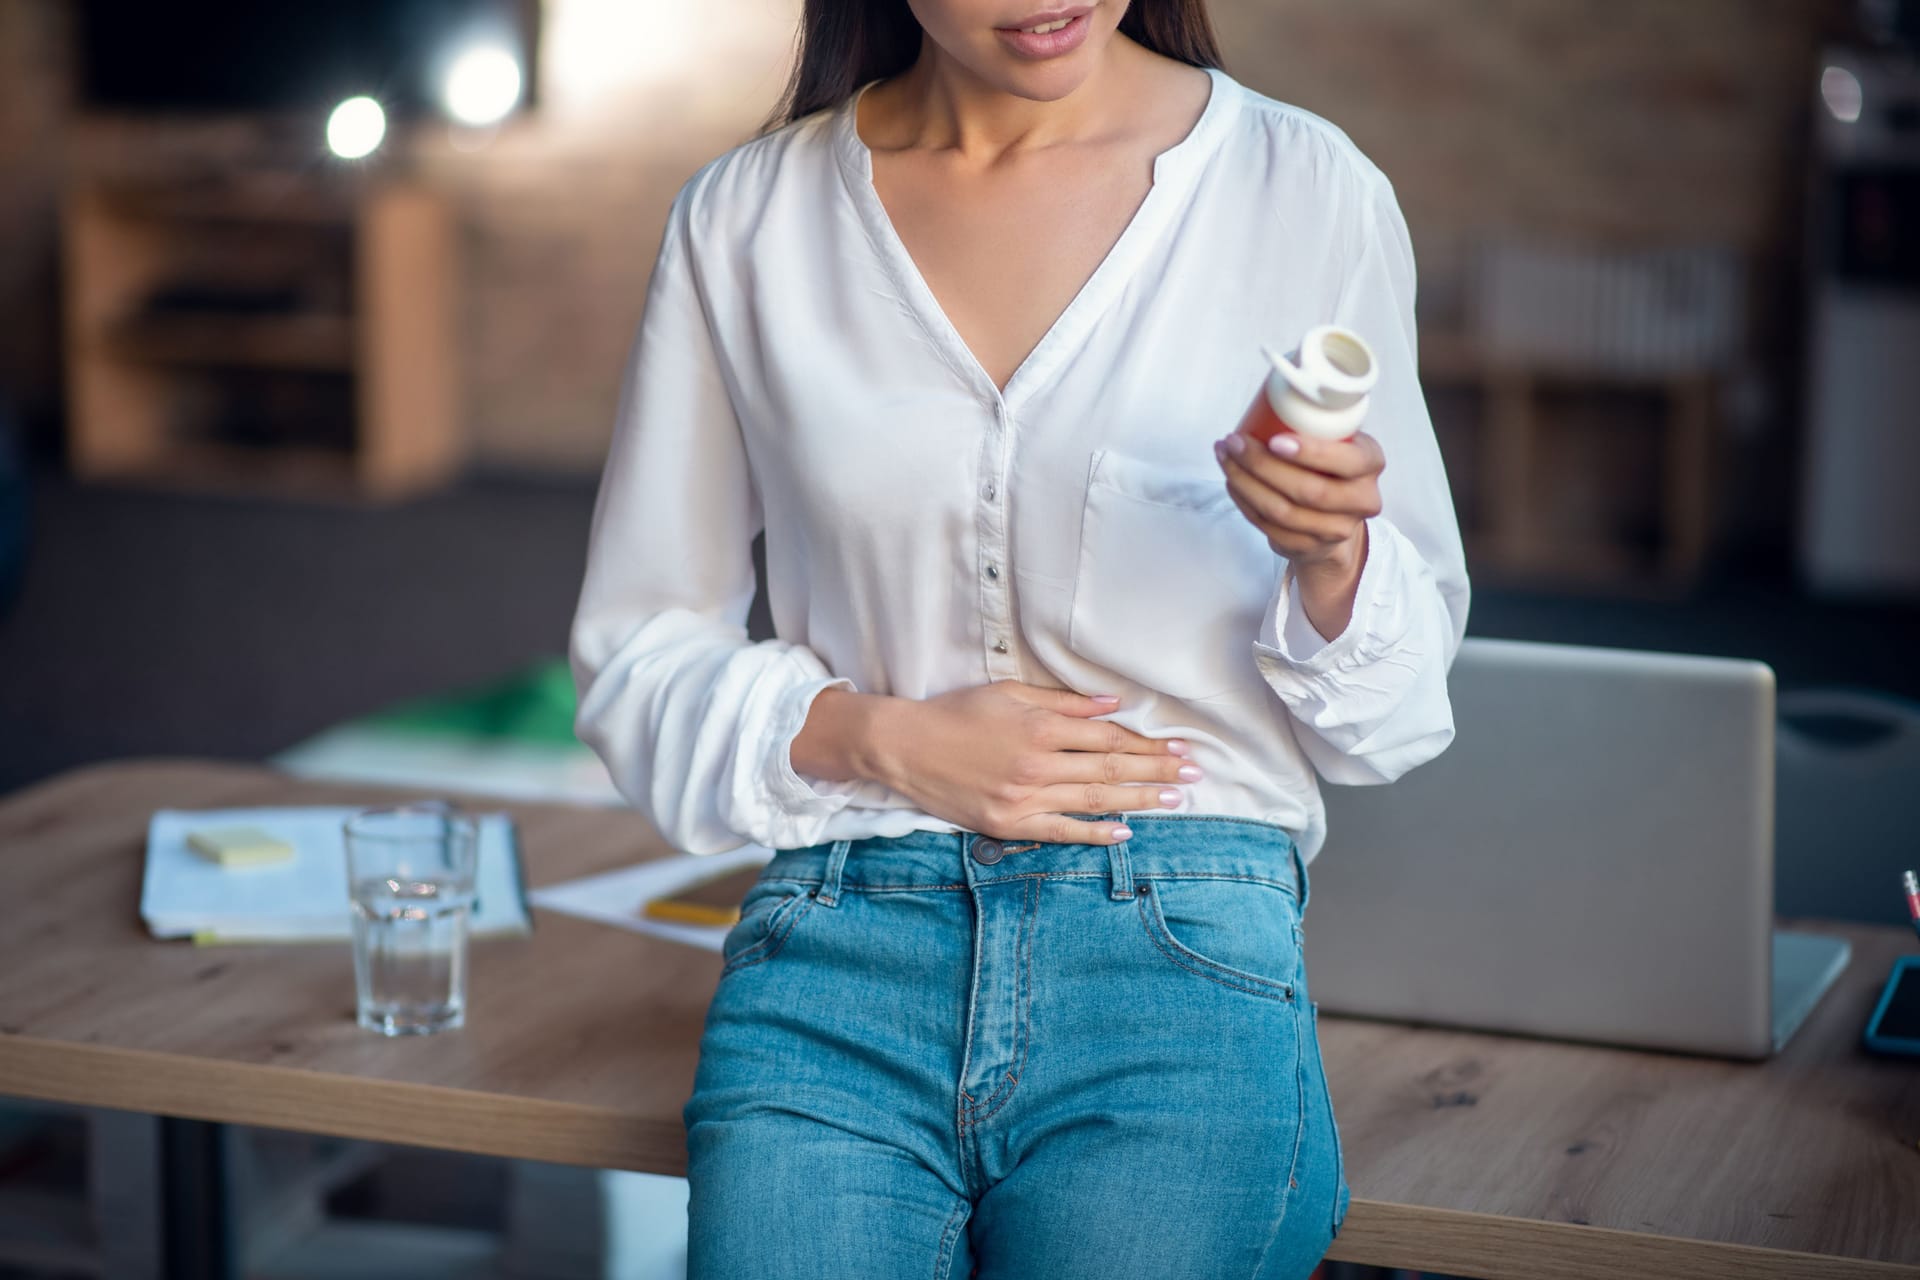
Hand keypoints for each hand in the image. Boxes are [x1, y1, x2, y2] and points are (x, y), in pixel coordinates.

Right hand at [864, 681, 1197, 844]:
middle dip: (1158, 772)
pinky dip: (1095, 833)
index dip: (1147, 743)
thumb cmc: (955, 714)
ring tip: (1175, 800)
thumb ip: (1063, 702)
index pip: (1108, 737)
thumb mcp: (1009, 693)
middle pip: (1111, 768)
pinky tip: (1125, 831)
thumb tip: (1112, 704)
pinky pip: (1062, 830)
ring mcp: (1025, 797)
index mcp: (1040, 727)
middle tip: (1194, 775)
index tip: (1178, 748)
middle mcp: (1038, 764)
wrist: (905, 748)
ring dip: (1140, 800)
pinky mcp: (1010, 823)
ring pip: (1095, 799)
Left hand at [1212, 427, 1384, 568]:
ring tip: (1225, 457)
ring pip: (1282, 512)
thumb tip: (1278, 383)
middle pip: (1308, 490)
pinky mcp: (1308, 547)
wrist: (1334, 515)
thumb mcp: (1337, 438)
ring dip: (1245, 482)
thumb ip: (1320, 419)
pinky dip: (1244, 502)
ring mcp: (1336, 529)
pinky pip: (1268, 527)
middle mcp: (1362, 500)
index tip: (1274, 440)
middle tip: (1234, 442)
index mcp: (1371, 463)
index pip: (1347, 461)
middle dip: (1262, 465)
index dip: (1309, 453)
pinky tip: (1232, 481)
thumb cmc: (1329, 465)